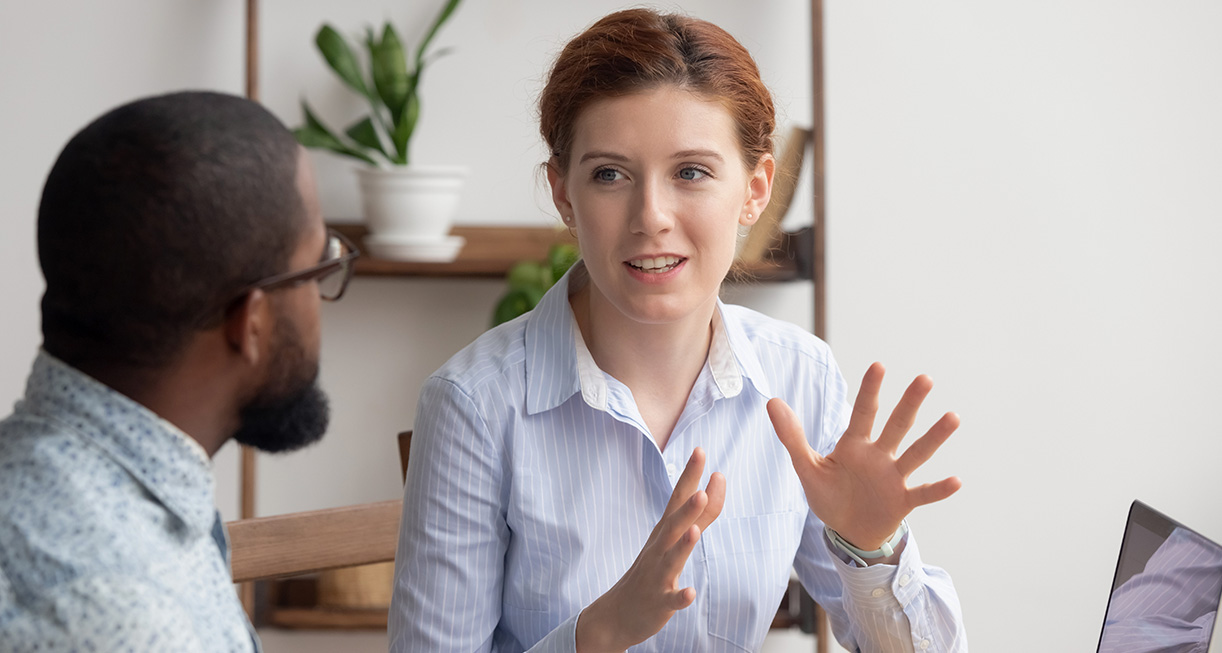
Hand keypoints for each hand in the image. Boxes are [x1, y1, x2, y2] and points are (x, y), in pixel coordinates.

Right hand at [576, 447, 725, 652]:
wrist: (619, 613)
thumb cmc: (653, 570)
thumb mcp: (675, 539)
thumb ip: (702, 512)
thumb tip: (718, 479)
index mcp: (665, 532)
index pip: (678, 498)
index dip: (689, 476)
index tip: (700, 450)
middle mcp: (659, 549)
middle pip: (673, 524)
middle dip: (687, 508)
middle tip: (701, 488)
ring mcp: (657, 575)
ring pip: (671, 558)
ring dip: (683, 545)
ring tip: (695, 530)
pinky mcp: (658, 602)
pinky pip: (671, 600)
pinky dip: (680, 597)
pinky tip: (690, 593)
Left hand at [768, 362, 960, 551]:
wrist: (846, 531)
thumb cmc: (829, 495)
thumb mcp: (807, 467)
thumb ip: (792, 436)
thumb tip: (772, 401)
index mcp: (854, 445)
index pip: (862, 413)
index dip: (869, 391)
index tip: (879, 365)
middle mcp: (879, 456)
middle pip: (896, 425)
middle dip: (909, 403)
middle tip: (925, 379)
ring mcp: (894, 478)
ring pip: (916, 454)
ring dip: (933, 437)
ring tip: (952, 417)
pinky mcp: (902, 501)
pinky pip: (923, 494)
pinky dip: (938, 489)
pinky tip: (957, 481)